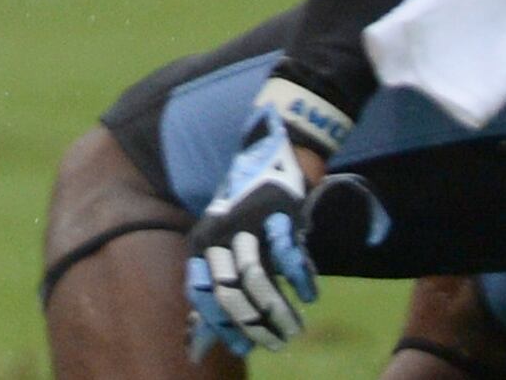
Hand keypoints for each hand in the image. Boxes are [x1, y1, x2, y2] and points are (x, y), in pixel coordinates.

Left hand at [183, 121, 321, 355]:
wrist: (273, 157)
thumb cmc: (246, 213)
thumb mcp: (221, 246)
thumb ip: (213, 290)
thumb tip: (195, 344)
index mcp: (201, 245)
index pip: (204, 298)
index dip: (223, 328)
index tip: (242, 347)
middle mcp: (218, 235)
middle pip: (231, 296)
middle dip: (255, 327)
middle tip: (277, 343)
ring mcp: (247, 224)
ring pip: (259, 283)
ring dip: (280, 313)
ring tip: (294, 328)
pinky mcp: (276, 215)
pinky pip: (290, 259)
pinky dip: (302, 281)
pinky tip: (310, 294)